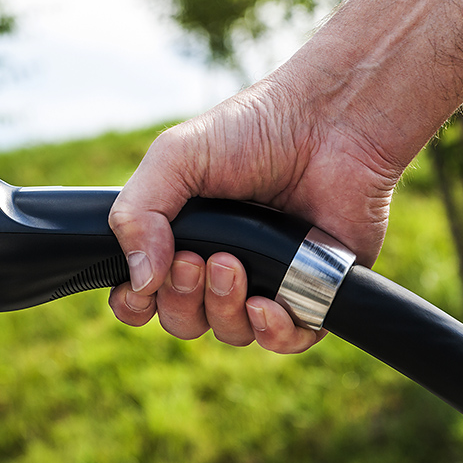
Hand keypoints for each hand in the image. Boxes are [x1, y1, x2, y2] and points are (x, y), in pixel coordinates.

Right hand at [107, 79, 401, 352]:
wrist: (329, 122)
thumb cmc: (251, 131)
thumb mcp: (173, 158)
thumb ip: (137, 214)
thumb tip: (138, 279)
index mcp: (178, 237)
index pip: (141, 296)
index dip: (134, 304)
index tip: (139, 291)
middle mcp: (217, 266)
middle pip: (181, 321)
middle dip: (180, 299)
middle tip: (194, 259)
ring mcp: (265, 281)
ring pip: (229, 331)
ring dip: (223, 307)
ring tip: (232, 263)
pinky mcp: (312, 292)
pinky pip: (286, 340)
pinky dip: (272, 332)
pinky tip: (266, 304)